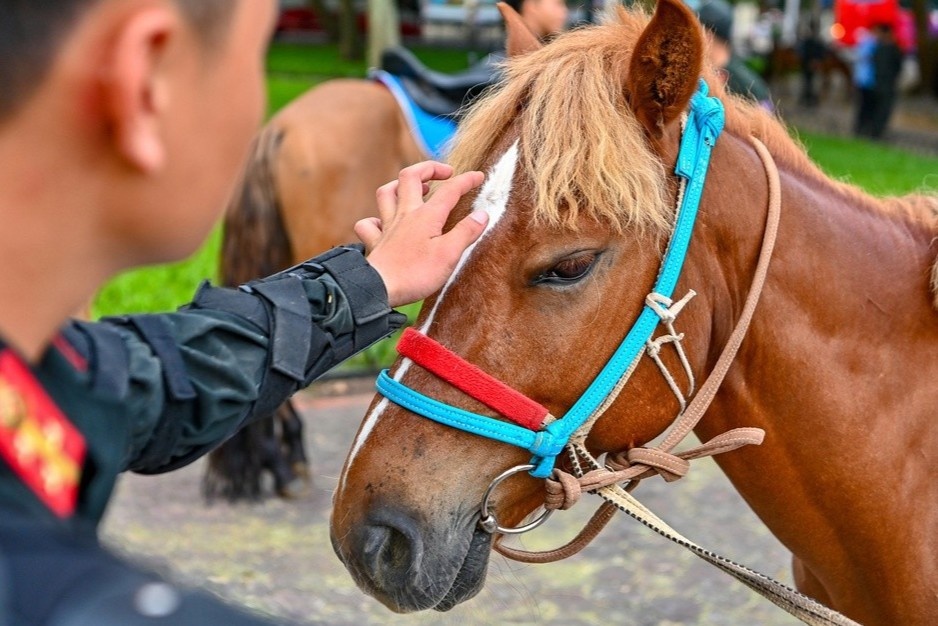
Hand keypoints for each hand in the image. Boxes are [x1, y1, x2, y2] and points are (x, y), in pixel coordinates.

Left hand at [355, 161, 487, 307]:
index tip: (479, 177)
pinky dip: (375, 219)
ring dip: (399, 185)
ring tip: (414, 188)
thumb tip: (482, 214)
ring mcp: (387, 227)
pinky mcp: (375, 242)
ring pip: (386, 193)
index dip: (466, 180)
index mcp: (426, 216)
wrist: (379, 290)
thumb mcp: (450, 254)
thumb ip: (466, 232)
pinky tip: (383, 223)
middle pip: (410, 176)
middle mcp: (405, 215)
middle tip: (444, 173)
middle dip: (428, 168)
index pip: (449, 190)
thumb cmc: (416, 274)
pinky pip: (368, 224)